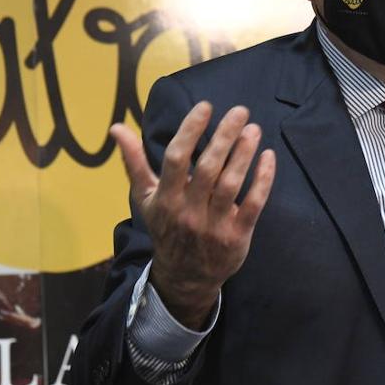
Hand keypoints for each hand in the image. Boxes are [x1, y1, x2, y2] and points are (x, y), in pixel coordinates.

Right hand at [109, 102, 275, 329]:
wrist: (184, 277)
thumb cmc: (166, 227)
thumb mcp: (146, 198)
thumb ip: (134, 162)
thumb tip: (117, 128)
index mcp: (166, 198)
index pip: (176, 159)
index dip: (190, 130)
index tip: (205, 107)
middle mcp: (189, 210)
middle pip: (208, 168)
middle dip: (224, 136)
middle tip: (240, 111)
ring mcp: (214, 225)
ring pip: (231, 184)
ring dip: (243, 154)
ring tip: (253, 129)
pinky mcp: (237, 236)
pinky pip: (253, 204)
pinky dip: (263, 180)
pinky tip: (268, 156)